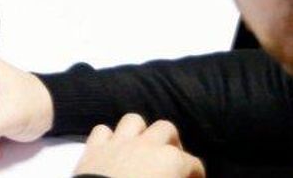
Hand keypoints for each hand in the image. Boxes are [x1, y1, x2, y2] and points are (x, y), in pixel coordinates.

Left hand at [72, 114, 203, 177]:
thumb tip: (177, 177)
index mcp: (171, 160)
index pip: (194, 164)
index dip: (197, 175)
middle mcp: (148, 144)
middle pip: (167, 129)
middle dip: (172, 142)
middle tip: (171, 160)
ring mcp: (119, 142)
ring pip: (133, 121)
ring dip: (140, 132)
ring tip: (142, 147)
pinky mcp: (94, 147)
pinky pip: (103, 131)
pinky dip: (109, 138)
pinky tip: (112, 149)